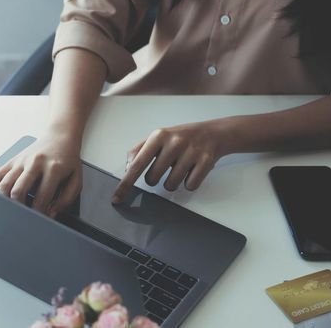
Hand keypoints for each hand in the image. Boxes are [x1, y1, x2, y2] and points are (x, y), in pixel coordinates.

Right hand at [0, 132, 82, 216]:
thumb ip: (67, 199)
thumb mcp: (76, 179)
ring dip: (6, 201)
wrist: (59, 136)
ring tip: (14, 208)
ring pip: (5, 185)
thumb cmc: (68, 160)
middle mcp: (35, 163)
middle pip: (18, 191)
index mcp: (53, 168)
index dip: (40, 214)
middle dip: (20, 209)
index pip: (41, 198)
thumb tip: (51, 212)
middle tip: (25, 216)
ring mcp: (21, 161)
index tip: (40, 219)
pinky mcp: (12, 160)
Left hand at [112, 120, 229, 202]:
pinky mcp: (206, 161)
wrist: (213, 133)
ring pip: (170, 185)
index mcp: (158, 136)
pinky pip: (189, 186)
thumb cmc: (180, 138)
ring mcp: (191, 151)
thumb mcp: (157, 138)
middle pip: (153, 179)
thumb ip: (138, 151)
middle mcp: (174, 142)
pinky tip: (192, 170)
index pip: (136, 165)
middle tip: (165, 167)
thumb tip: (127, 169)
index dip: (125, 184)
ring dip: (172, 182)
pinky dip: (188, 182)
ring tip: (179, 168)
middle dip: (155, 179)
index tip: (117, 198)